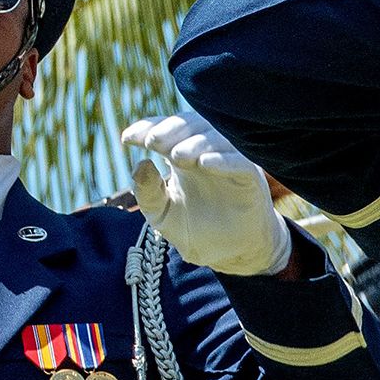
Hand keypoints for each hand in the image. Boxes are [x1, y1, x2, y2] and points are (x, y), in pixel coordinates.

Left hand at [124, 112, 288, 276]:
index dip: (149, 128)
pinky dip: (223, 160)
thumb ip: (147, 191)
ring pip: (217, 139)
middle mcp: (207, 153)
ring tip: (175, 155)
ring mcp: (230, 164)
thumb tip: (140, 163)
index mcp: (182, 156)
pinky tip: (204, 163)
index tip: (128, 138)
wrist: (225, 253)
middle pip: (193, 125)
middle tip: (152, 140)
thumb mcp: (159, 212)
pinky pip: (241, 163)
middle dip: (171, 130)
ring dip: (195, 143)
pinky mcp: (251, 181)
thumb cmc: (192, 228)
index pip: (168, 130)